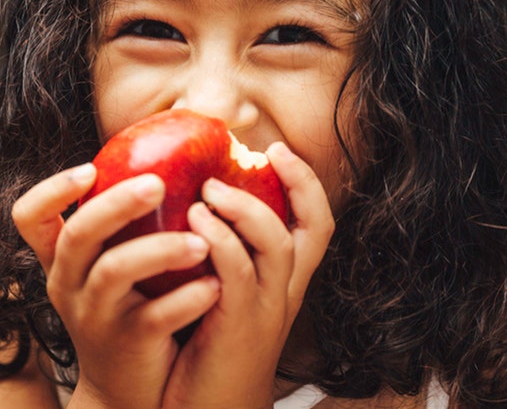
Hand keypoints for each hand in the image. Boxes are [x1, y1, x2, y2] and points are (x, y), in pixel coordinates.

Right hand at [11, 164, 221, 408]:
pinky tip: (215, 285)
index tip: (89, 168)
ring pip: (115, 272)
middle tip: (158, 184)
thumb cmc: (127, 306)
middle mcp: (68, 284)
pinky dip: (188, 297)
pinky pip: (156, 316)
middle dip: (117, 204)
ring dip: (161, 249)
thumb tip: (166, 156)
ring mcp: (95, 316)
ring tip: (202, 242)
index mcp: (61, 259)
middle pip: (79, 234)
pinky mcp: (128, 343)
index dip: (51, 189)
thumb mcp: (108, 267)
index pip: (29, 217)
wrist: (126, 389)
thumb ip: (120, 224)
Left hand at [161, 142, 335, 408]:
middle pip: (314, 227)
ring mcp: (266, 311)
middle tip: (260, 152)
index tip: (279, 151)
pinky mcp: (237, 326)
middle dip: (296, 181)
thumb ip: (216, 258)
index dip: (307, 184)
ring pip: (278, 243)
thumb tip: (190, 204)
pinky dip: (219, 239)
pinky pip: (236, 271)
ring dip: (245, 206)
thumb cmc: (202, 356)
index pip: (316, 226)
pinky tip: (193, 219)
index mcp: (283, 286)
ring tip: (210, 187)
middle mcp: (284, 295)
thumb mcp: (219, 300)